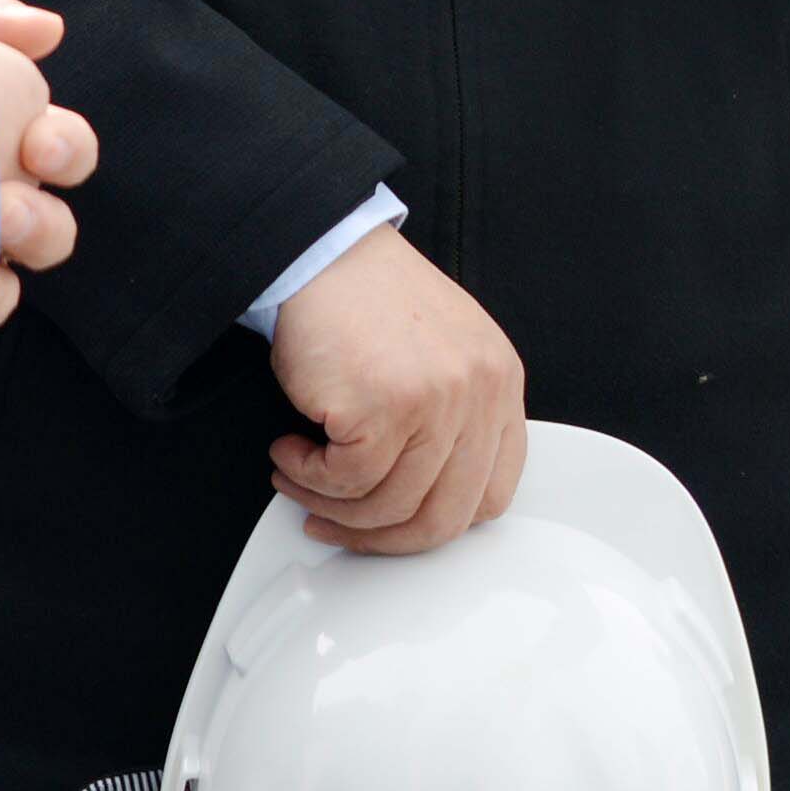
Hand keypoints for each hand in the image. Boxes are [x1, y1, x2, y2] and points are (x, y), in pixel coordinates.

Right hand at [265, 229, 526, 554]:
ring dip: (330, 507)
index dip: (435, 523)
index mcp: (500, 383)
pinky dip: (307, 478)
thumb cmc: (365, 299)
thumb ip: (452, 418)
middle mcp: (479, 394)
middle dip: (380, 539)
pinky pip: (345, 482)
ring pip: (389, 508)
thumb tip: (420, 498)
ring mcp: (436, 402)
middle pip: (443, 519)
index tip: (394, 524)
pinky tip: (289, 452)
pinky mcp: (385, 406)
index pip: (491, 495)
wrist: (320, 251)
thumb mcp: (441, 352)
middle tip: (337, 527)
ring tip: (299, 480)